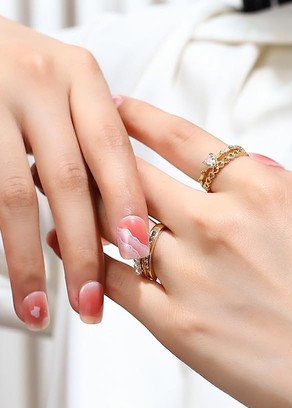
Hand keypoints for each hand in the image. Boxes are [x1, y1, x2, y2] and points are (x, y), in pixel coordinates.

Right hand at [0, 17, 148, 328]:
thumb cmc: (21, 74)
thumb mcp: (68, 90)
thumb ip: (97, 141)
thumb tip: (137, 229)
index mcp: (79, 77)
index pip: (112, 151)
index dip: (125, 205)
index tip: (138, 253)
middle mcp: (36, 81)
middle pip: (69, 182)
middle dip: (84, 253)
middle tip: (91, 303)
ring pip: (14, 196)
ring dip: (28, 261)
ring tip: (40, 310)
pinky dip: (0, 237)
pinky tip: (12, 278)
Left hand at [50, 97, 291, 407]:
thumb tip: (260, 168)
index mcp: (262, 192)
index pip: (183, 140)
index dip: (144, 121)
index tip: (122, 113)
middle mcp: (219, 224)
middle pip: (138, 176)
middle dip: (110, 162)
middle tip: (92, 163)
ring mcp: (194, 274)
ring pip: (119, 226)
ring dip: (98, 212)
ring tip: (80, 209)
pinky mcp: (178, 324)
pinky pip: (117, 282)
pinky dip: (94, 264)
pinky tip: (80, 256)